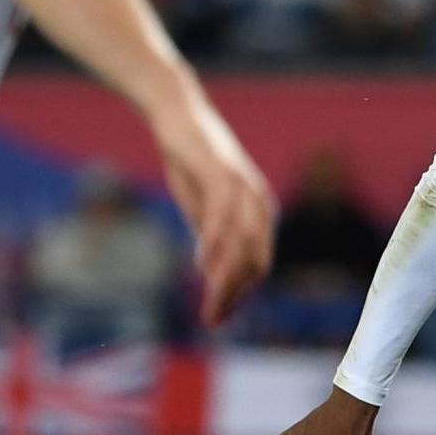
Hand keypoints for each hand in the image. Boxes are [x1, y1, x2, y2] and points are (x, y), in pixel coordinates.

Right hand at [151, 88, 275, 324]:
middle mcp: (258, 203)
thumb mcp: (201, 208)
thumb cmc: (189, 161)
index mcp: (258, 214)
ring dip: (226, 277)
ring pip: (242, 244)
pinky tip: (202, 264)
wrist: (177, 115)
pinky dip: (214, 243)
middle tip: (212, 319)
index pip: (257, 264)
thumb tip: (212, 273)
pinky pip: (222, 216)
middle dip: (234, 294)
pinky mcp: (222, 174)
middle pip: (254, 261)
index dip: (239, 293)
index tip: (217, 316)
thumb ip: (211, 238)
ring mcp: (243, 188)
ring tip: (210, 302)